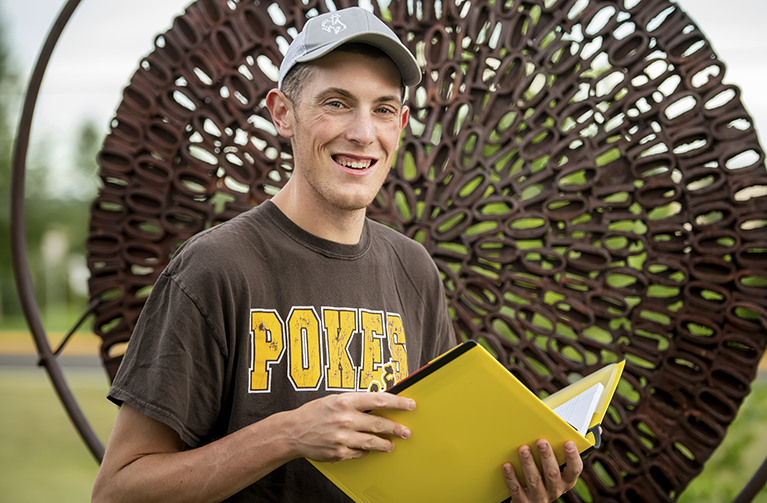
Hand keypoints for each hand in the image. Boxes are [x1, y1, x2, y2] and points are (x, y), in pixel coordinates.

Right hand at [284, 392, 415, 462]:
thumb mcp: (335, 399)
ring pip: (372, 442)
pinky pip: (359, 453)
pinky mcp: (339, 452)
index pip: (379, 400)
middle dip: (397, 428)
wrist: (293, 431)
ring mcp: (343, 437)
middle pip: (379, 424)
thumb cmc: (315, 412)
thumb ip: (356, 402)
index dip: (398, 402)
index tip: (410, 405)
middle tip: (406, 432)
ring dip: (385, 444)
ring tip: (391, 445)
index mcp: (346, 401)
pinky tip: (366, 449)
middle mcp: (346, 418)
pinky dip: (364, 451)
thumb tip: (379, 404)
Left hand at [502, 439, 581, 502]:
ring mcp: (539, 497)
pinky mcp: (524, 502)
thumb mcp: (553, 467)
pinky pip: (517, 489)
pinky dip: (511, 477)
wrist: (529, 500)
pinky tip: (507, 466)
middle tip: (541, 442)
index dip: (572, 456)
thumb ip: (555, 452)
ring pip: (534, 480)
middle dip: (547, 456)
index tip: (568, 443)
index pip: (574, 469)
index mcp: (566, 480)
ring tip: (523, 449)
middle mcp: (555, 490)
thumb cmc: (543, 478)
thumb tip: (556, 429)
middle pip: (552, 473)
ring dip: (528, 463)